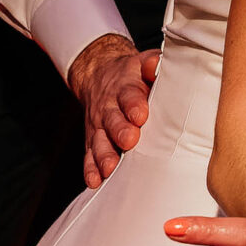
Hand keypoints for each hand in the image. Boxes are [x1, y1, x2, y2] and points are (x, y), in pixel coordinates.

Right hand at [66, 34, 161, 187]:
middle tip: (128, 141)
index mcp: (125, 87)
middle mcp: (109, 107)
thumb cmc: (133, 76)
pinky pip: (89, 155)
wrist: (100, 75)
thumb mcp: (143, 64)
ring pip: (99, 141)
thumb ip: (153, 64)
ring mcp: (99, 126)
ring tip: (109, 168)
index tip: (140, 115)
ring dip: (104, 155)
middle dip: (119, 131)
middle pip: (112, 119)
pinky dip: (90, 169)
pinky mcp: (92, 141)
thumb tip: (157, 64)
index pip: (129, 94)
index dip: (133, 104)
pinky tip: (94, 182)